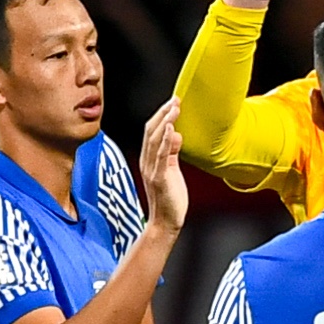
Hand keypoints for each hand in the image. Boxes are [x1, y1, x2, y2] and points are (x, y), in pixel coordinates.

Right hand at [136, 97, 188, 234]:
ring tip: (174, 107)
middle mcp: (147, 162)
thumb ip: (172, 152)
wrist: (165, 223)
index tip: (173, 102)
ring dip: (165, 121)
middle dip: (163, 113)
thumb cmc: (169, 199)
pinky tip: (171, 128)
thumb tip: (176, 133)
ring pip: (155, 140)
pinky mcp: (159, 178)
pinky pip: (161, 156)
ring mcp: (152, 169)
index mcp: (149, 159)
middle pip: (151, 131)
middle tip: (175, 99)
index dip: (161, 115)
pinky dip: (166, 140)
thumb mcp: (171, 170)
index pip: (152, 131)